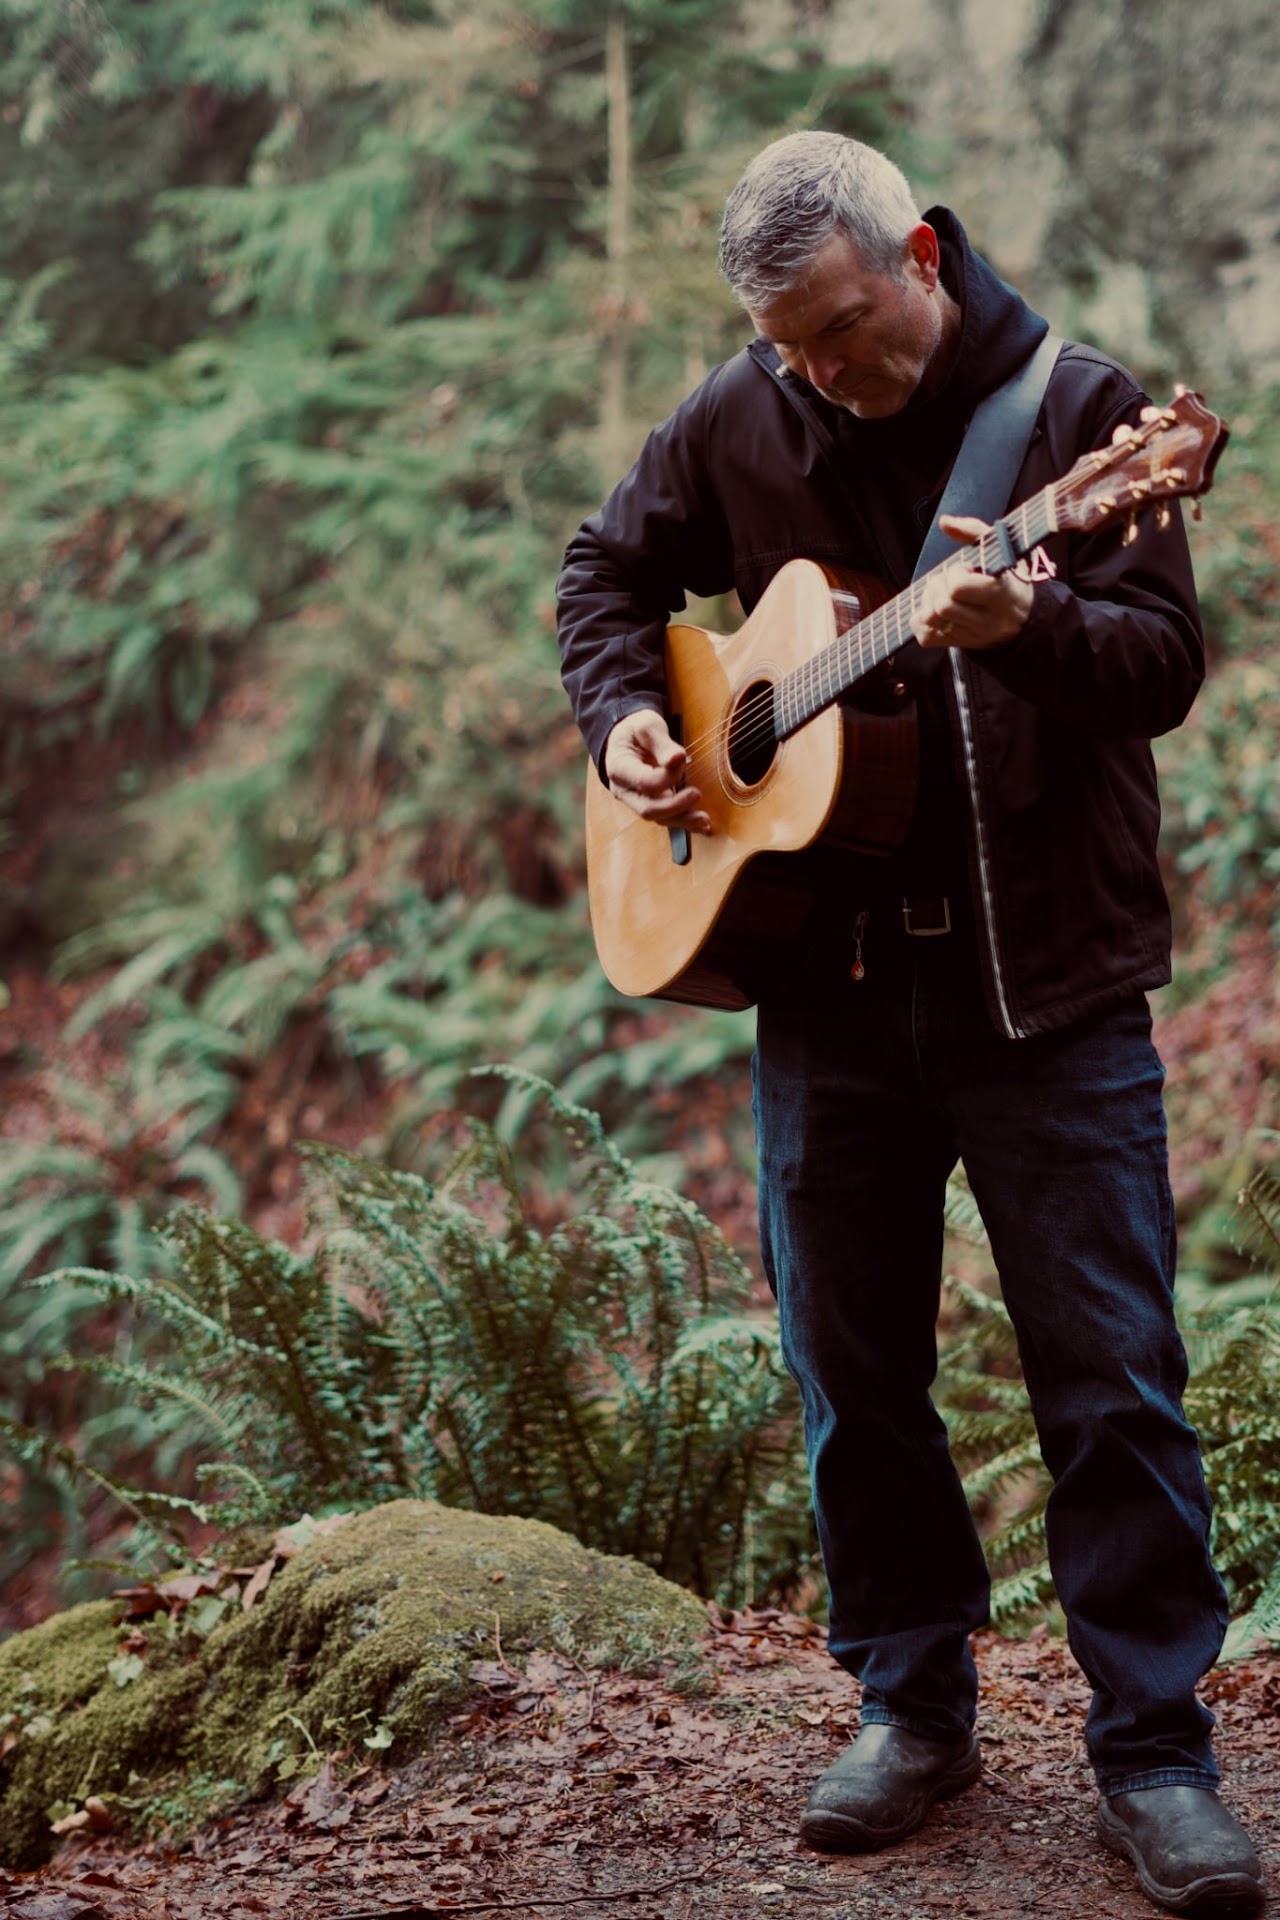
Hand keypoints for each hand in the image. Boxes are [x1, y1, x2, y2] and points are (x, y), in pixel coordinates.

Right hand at [603, 708, 711, 834]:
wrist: (627, 739)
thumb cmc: (636, 730)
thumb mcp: (647, 726)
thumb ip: (661, 743)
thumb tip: (679, 759)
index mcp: (619, 768)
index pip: (644, 782)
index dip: (667, 776)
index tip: (683, 759)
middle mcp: (624, 790)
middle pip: (648, 809)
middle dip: (675, 806)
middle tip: (697, 794)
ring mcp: (635, 801)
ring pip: (659, 818)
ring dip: (683, 820)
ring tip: (705, 819)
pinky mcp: (650, 805)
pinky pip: (666, 818)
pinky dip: (685, 822)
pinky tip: (702, 825)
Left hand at [915, 514, 1034, 651]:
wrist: (1024, 618)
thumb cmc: (1010, 578)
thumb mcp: (1002, 550)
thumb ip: (974, 531)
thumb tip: (944, 522)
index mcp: (1000, 594)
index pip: (959, 587)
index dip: (955, 574)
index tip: (965, 569)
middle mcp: (986, 620)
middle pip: (942, 605)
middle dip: (938, 586)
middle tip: (949, 579)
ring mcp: (971, 635)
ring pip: (932, 619)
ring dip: (928, 601)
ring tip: (941, 592)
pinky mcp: (958, 644)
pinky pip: (925, 637)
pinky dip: (921, 620)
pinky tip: (934, 609)